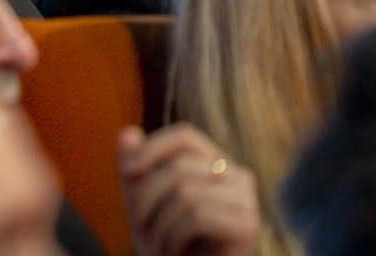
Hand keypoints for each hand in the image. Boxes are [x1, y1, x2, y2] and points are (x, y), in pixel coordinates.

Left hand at [119, 124, 259, 255]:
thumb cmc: (166, 242)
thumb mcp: (143, 200)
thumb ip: (135, 166)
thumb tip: (129, 132)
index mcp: (217, 163)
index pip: (186, 136)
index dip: (152, 148)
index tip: (127, 173)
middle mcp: (238, 176)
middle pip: (180, 167)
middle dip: (147, 197)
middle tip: (138, 227)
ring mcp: (247, 201)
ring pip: (186, 193)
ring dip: (159, 224)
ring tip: (155, 245)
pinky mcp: (248, 226)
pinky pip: (197, 217)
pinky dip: (174, 236)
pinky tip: (174, 252)